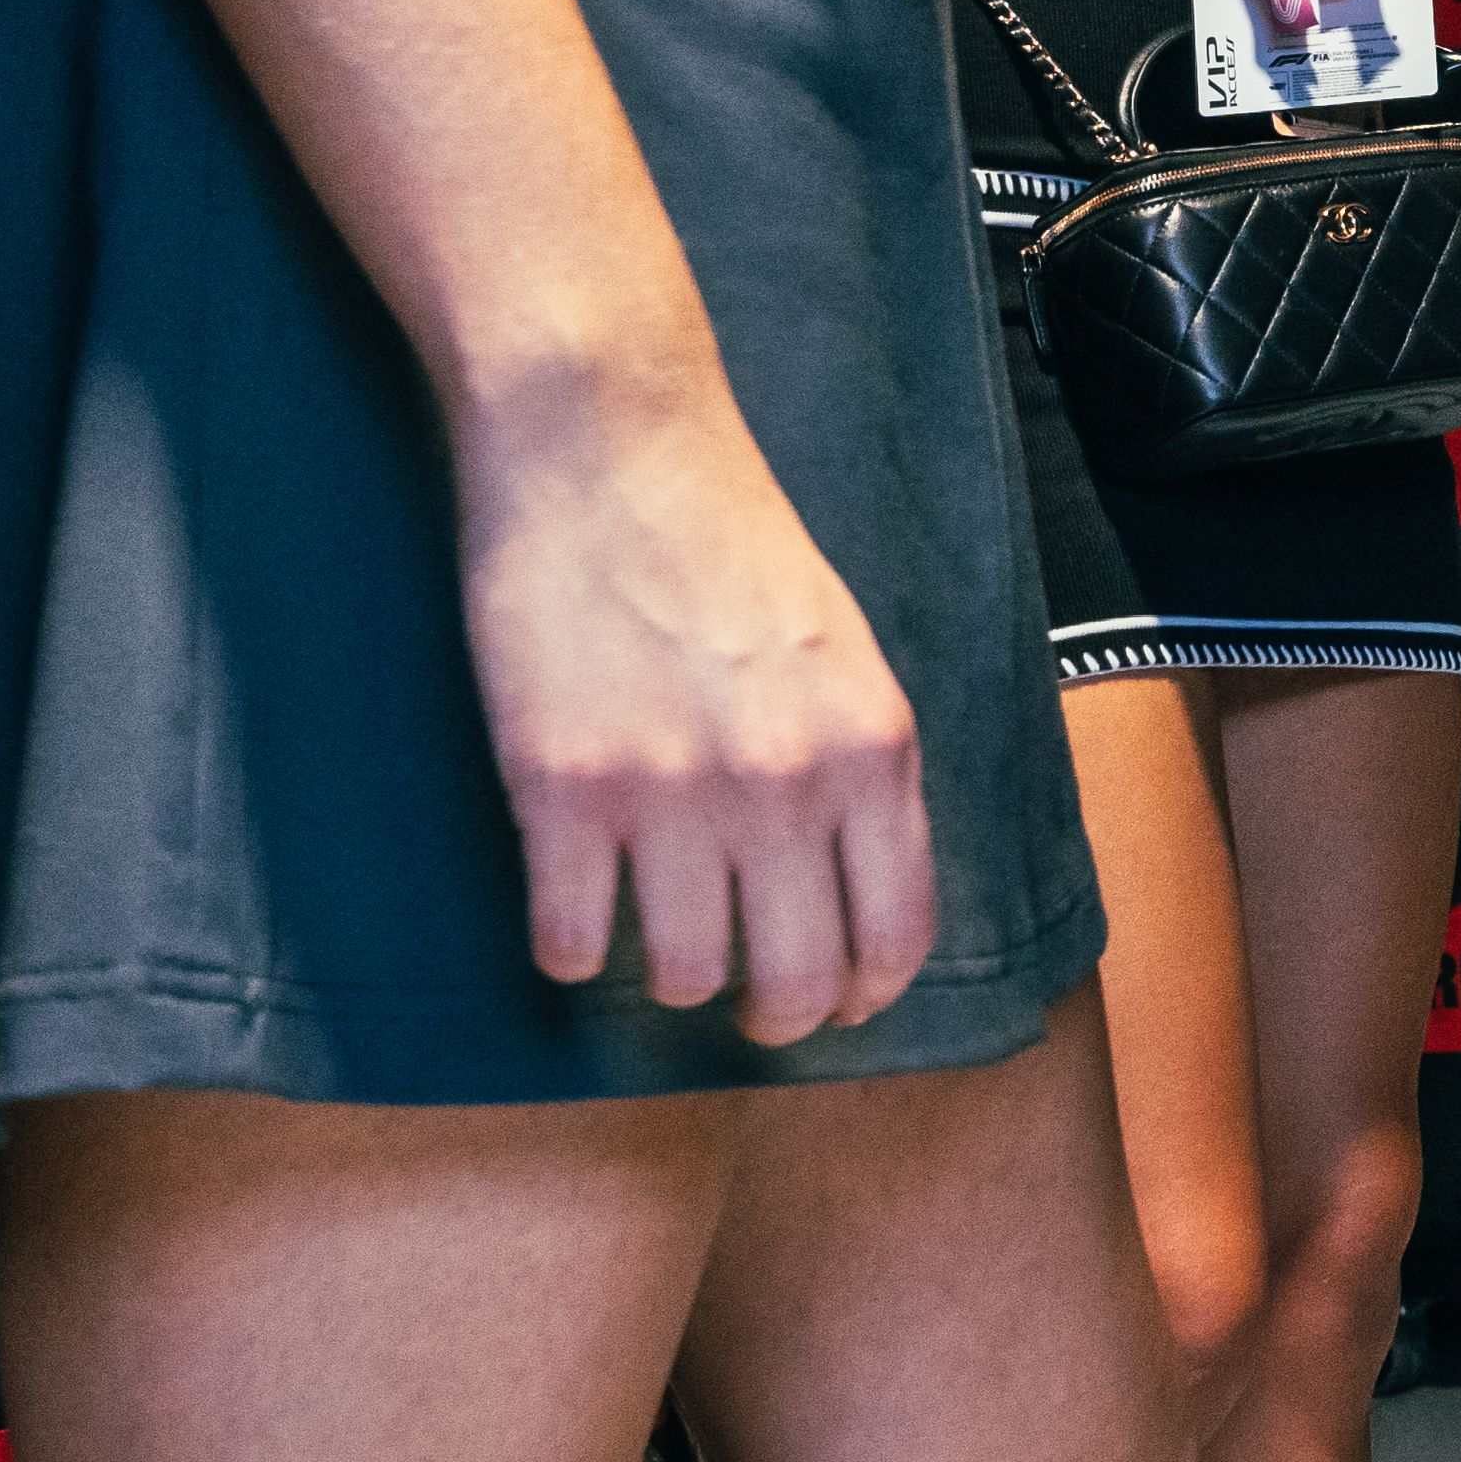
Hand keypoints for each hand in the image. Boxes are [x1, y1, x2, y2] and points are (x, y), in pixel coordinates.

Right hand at [447, 354, 933, 1037]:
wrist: (609, 444)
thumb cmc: (727, 540)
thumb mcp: (845, 651)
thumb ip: (858, 764)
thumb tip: (857, 884)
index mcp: (873, 749)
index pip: (897, 931)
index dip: (866, 994)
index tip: (839, 1009)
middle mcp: (787, 783)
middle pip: (799, 979)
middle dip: (777, 1017)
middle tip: (748, 1010)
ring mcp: (674, 790)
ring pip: (685, 974)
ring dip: (671, 981)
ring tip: (657, 948)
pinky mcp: (564, 787)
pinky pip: (573, 939)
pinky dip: (572, 951)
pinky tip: (574, 921)